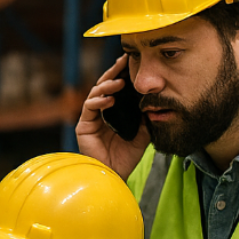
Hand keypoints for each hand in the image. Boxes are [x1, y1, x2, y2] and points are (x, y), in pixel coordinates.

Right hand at [75, 54, 150, 178]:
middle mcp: (102, 113)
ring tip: (119, 82)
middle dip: (115, 73)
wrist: (114, 176)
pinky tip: (109, 100)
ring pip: (96, 93)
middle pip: (106, 86)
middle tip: (124, 61)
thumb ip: (146, 118)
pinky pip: (89, 108)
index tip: (133, 63)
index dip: (124, 75)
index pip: (118, 89)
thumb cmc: (126, 158)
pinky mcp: (84, 126)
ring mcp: (92, 118)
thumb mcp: (143, 135)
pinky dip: (99, 101)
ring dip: (107, 85)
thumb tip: (154, 100)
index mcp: (115, 113)